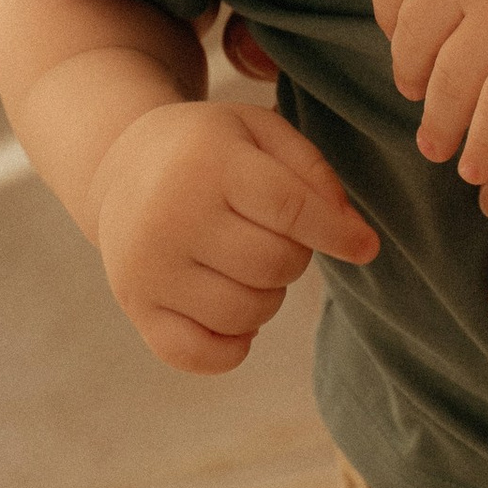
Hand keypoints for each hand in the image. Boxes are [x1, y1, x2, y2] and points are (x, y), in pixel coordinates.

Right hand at [90, 100, 376, 375]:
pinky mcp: (136, 308)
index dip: (338, 233)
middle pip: (273, 266)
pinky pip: (198, 355)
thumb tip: (355, 237)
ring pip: (246, 313)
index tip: (366, 247)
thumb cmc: (210, 151)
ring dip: (267, 298)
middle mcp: (170, 217)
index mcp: (208, 163)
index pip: (291, 209)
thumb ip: (313, 172)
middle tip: (275, 238)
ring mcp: (148, 268)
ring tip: (248, 267)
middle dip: (295, 257)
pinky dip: (231, 346)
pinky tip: (232, 314)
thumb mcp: (260, 132)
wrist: (121, 166)